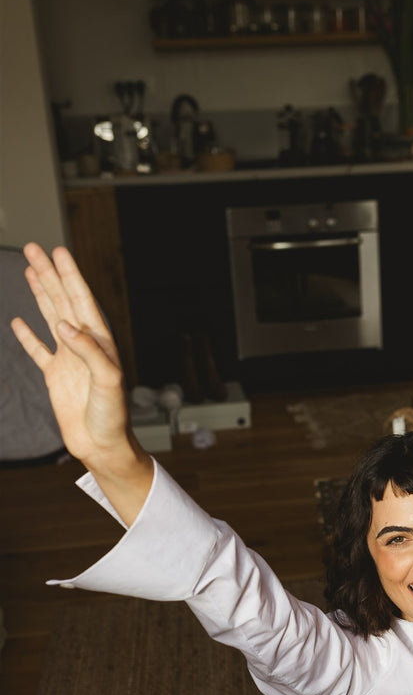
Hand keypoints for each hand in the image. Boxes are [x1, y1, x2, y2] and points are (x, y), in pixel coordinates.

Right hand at [11, 244, 152, 523]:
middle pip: (63, 301)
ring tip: (29, 270)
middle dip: (50, 275)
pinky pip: (39, 351)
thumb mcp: (107, 381)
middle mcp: (84, 346)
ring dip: (40, 294)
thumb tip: (63, 324)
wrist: (103, 446)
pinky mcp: (56, 378)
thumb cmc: (113, 416)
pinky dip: (27, 336)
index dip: (70, 276)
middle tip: (34, 248)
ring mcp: (69, 360)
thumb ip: (88, 351)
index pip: (82, 301)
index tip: (57, 251)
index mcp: (99, 342)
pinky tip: (17, 321)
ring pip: (50, 318)